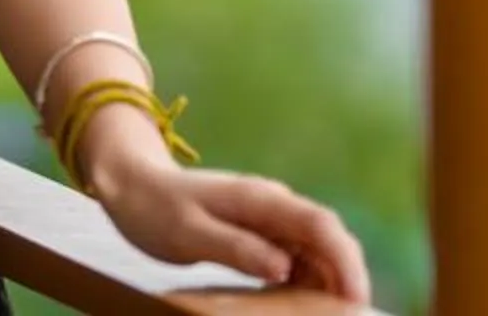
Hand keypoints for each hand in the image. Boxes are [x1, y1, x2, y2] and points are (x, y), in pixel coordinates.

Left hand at [84, 125, 369, 306]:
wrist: (132, 185)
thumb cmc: (154, 208)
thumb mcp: (187, 233)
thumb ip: (235, 247)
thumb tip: (283, 267)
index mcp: (259, 198)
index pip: (319, 224)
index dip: (345, 260)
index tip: (356, 298)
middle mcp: (272, 203)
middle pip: (327, 236)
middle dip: (347, 274)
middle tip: (354, 314)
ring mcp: (268, 216)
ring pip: (316, 248)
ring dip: (329, 279)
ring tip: (333, 314)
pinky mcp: (260, 231)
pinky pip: (296, 255)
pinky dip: (308, 279)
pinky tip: (304, 303)